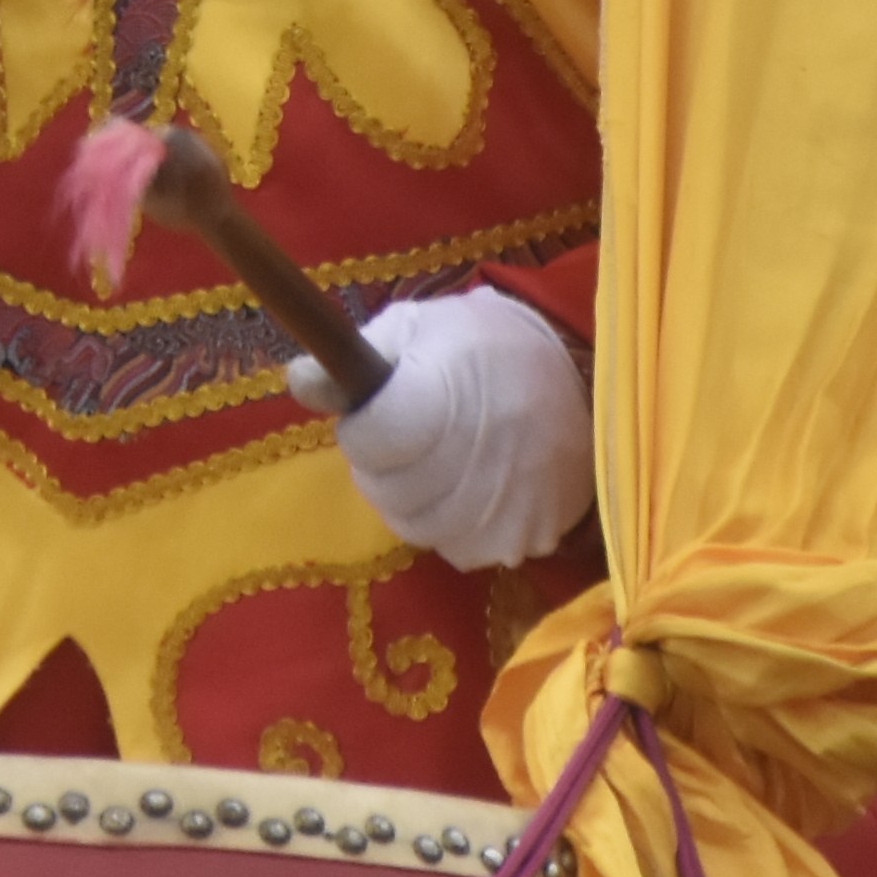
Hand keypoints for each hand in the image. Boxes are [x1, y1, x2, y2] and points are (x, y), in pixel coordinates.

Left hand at [308, 286, 590, 569]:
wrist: (577, 378)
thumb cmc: (482, 345)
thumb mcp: (416, 327)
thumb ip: (356, 357)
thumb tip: (300, 380)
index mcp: (439, 398)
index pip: (369, 441)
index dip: (364, 427)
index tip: (381, 408)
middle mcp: (473, 461)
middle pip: (389, 493)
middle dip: (384, 466)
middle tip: (412, 438)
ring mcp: (505, 508)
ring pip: (420, 528)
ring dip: (415, 500)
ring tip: (441, 461)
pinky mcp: (529, 538)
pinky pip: (461, 549)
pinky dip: (455, 525)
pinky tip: (473, 487)